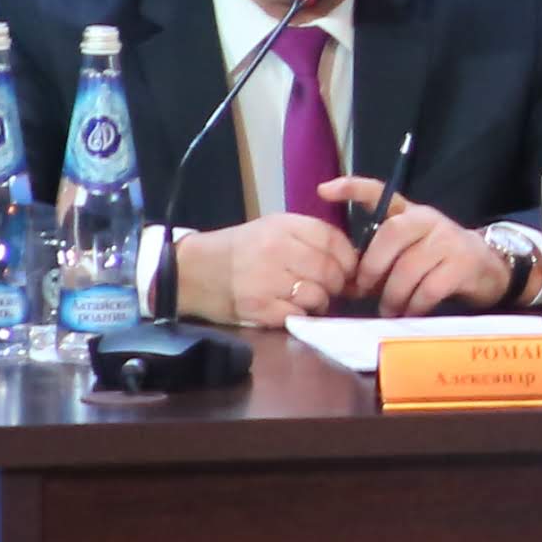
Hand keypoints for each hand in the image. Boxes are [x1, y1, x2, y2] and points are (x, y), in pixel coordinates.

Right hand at [176, 209, 364, 330]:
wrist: (193, 270)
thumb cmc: (238, 249)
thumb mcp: (271, 229)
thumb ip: (307, 238)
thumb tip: (348, 260)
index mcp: (283, 226)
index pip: (333, 239)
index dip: (348, 258)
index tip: (348, 269)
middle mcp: (278, 249)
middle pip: (331, 270)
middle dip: (337, 284)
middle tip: (329, 289)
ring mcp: (268, 279)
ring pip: (318, 295)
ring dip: (319, 302)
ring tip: (307, 300)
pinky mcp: (260, 307)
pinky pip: (298, 315)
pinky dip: (299, 316)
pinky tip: (288, 309)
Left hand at [342, 194, 517, 314]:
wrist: (490, 268)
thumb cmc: (440, 261)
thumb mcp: (413, 248)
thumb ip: (385, 255)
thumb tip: (351, 281)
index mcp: (411, 213)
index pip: (380, 192)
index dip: (352, 189)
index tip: (324, 190)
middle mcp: (428, 220)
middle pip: (391, 234)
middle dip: (371, 267)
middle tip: (362, 291)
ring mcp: (448, 240)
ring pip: (408, 267)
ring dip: (393, 295)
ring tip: (388, 310)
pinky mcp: (463, 265)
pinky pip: (429, 288)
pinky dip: (414, 305)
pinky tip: (411, 312)